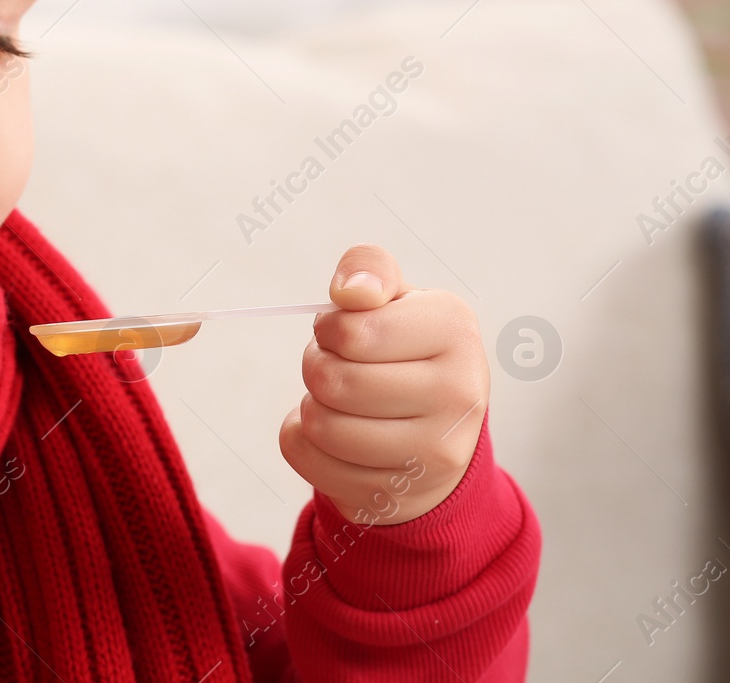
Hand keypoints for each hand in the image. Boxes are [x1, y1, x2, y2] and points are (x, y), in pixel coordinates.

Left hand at [278, 244, 487, 524]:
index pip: (353, 330)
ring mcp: (435, 453)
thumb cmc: (403, 350)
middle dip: (317, 365)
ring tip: (340, 400)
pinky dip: (304, 441)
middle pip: (332, 380)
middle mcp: (460, 394)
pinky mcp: (399, 495)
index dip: (331, 327)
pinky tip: (336, 436)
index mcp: (457, 330)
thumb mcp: (395, 298)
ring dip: (312, 405)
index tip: (346, 331)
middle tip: (338, 366)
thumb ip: (368, 268)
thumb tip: (350, 292)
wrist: (437, 431)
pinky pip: (308, 458)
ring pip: (319, 425)